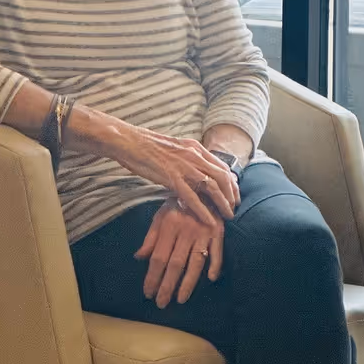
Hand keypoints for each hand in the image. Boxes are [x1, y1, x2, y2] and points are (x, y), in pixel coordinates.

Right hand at [109, 127, 239, 225]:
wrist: (129, 141)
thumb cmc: (146, 147)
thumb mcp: (174, 149)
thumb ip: (187, 158)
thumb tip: (194, 170)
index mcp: (195, 147)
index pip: (221, 165)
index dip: (231, 182)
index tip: (234, 194)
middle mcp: (194, 155)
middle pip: (222, 176)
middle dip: (232, 194)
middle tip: (234, 207)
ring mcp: (184, 166)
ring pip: (212, 187)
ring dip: (222, 203)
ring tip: (227, 216)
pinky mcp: (172, 177)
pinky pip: (192, 197)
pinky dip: (203, 211)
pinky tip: (210, 221)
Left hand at [136, 199, 223, 306]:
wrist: (203, 185)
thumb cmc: (179, 203)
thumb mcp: (160, 215)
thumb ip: (151, 237)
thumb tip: (139, 257)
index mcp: (169, 224)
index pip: (158, 257)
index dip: (152, 276)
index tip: (148, 292)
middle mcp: (186, 229)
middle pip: (175, 263)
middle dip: (167, 286)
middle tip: (161, 303)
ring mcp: (204, 231)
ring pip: (195, 261)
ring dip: (188, 283)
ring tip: (180, 299)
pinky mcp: (219, 231)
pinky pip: (218, 250)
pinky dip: (216, 264)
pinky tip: (211, 278)